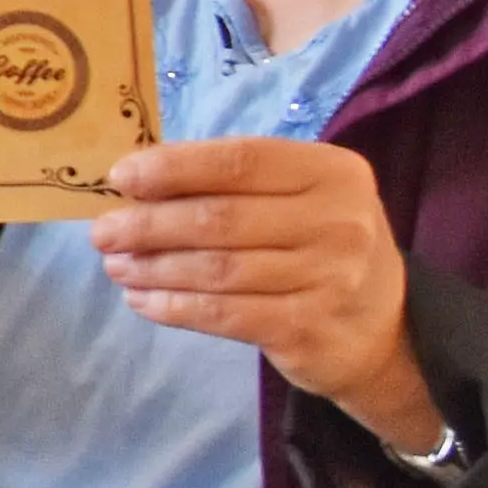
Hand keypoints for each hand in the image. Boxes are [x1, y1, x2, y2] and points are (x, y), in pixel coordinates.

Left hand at [98, 137, 442, 452]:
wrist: (384, 327)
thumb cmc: (321, 246)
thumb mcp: (301, 198)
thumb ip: (237, 183)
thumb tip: (139, 181)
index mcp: (332, 172)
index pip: (240, 160)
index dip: (174, 167)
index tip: (121, 177)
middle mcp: (337, 222)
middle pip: (220, 218)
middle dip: (148, 224)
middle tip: (103, 232)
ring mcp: (327, 278)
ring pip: (215, 270)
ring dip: (152, 268)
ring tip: (116, 265)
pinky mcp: (307, 328)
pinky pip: (222, 314)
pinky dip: (173, 307)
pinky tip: (142, 300)